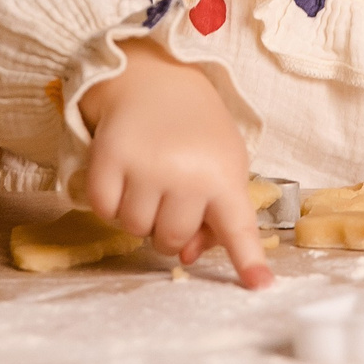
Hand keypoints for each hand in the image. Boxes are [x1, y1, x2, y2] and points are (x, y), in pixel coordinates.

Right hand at [77, 40, 271, 287]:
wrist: (154, 77)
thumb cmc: (194, 130)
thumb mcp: (222, 165)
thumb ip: (216, 216)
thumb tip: (187, 257)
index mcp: (223, 175)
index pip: (237, 227)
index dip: (248, 261)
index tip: (260, 286)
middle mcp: (186, 173)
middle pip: (171, 241)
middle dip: (167, 227)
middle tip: (169, 193)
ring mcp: (145, 166)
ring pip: (134, 229)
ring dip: (137, 214)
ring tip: (146, 178)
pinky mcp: (108, 157)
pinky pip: (103, 209)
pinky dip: (108, 200)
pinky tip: (122, 173)